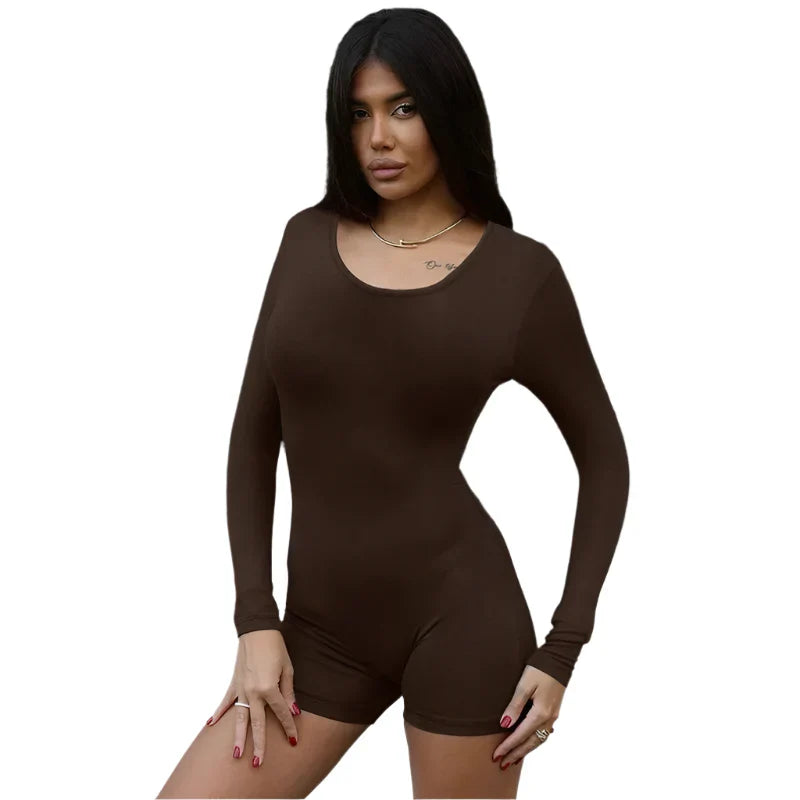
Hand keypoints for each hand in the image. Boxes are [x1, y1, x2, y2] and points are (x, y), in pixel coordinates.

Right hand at [205, 629, 300, 766]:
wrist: (257, 629)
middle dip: (259, 745)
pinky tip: (210, 725)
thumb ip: (288, 692)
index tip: (294, 740)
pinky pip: (225, 702)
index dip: (289, 727)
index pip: (281, 713)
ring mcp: (241, 689)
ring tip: (236, 755)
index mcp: (269, 688)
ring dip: (238, 737)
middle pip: (257, 724)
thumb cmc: (276, 647)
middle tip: (258, 763)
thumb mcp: (287, 669)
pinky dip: (218, 713)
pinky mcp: (234, 683)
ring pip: (239, 719)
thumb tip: (292, 711)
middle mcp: (254, 692)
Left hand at [491, 665, 564, 768]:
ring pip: (539, 740)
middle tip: (503, 763)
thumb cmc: (540, 668)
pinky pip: (543, 733)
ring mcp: (553, 715)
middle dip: (516, 753)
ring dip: (526, 750)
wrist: (559, 658)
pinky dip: (534, 741)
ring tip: (514, 758)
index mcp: (541, 713)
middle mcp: (549, 718)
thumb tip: (505, 725)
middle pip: (531, 743)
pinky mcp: (554, 711)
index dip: (508, 746)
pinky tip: (530, 743)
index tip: (496, 755)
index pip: (521, 735)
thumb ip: (515, 705)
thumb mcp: (524, 684)